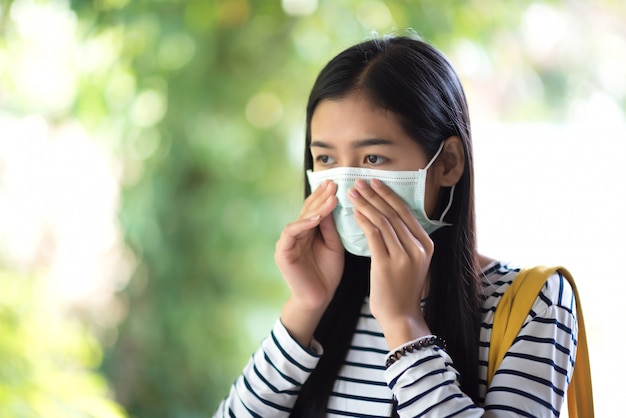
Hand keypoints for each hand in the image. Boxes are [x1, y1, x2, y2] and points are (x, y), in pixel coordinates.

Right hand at [275, 180, 344, 344]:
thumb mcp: (334, 245)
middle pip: (307, 210)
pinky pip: (292, 233)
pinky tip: (316, 217)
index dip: (325, 196)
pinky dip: (303, 224)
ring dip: (315, 208)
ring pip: (301, 218)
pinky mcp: (283, 252)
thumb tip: (333, 202)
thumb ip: (331, 227)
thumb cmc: (327, 273)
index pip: (316, 209)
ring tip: (330, 198)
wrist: (318, 299)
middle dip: (320, 197)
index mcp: (308, 231)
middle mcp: (296, 233)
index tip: (337, 184)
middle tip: (333, 184)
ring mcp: (288, 242)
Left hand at [348, 178, 432, 347]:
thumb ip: (407, 241)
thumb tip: (392, 218)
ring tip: (353, 193)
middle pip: (393, 213)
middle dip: (375, 195)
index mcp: (426, 245)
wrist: (400, 316)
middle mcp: (418, 248)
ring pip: (382, 221)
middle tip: (360, 182)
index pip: (406, 212)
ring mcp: (403, 256)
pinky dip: (363, 220)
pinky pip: (373, 235)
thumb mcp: (414, 262)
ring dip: (366, 204)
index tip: (376, 183)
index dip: (389, 195)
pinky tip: (354, 212)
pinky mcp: (386, 264)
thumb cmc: (402, 289)